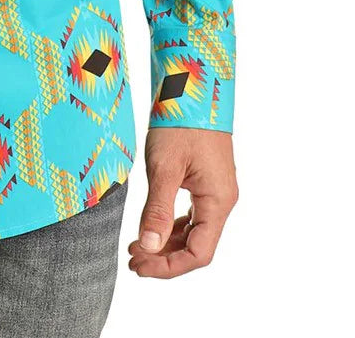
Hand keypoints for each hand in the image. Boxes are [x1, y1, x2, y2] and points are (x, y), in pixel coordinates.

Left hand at [127, 127, 237, 277]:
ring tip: (137, 247)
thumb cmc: (180, 123)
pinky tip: (151, 226)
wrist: (193, 87)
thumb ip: (156, 209)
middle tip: (132, 259)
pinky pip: (191, 214)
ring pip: (193, 232)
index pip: (198, 254)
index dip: (168, 266)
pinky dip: (171, 225)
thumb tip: (148, 247)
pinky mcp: (206, 180)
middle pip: (196, 246)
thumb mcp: (164, 167)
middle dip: (164, 257)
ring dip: (166, 242)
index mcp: (218, 201)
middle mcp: (222, 201)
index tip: (140, 267)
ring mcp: (215, 190)